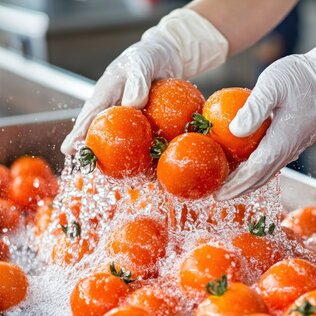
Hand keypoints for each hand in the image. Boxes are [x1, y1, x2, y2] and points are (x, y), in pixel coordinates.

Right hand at [61, 9, 227, 154]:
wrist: (166, 59)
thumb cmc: (147, 58)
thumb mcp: (142, 63)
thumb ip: (137, 81)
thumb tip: (133, 105)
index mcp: (105, 94)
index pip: (89, 116)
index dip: (78, 134)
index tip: (69, 150)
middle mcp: (113, 110)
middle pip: (101, 135)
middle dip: (96, 153)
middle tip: (94, 170)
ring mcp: (129, 120)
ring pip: (121, 142)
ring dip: (122, 159)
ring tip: (124, 177)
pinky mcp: (144, 125)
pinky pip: (144, 142)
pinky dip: (146, 154)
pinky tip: (151, 169)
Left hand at [216, 33, 315, 199]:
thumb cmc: (301, 78)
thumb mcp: (274, 84)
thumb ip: (255, 108)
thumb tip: (235, 131)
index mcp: (283, 139)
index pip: (256, 170)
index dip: (237, 183)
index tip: (219, 193)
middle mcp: (289, 149)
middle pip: (260, 178)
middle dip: (238, 189)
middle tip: (218, 196)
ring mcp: (293, 148)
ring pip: (267, 173)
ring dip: (247, 183)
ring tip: (228, 187)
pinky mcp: (293, 143)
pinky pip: (272, 164)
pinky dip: (256, 172)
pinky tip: (244, 168)